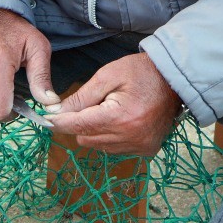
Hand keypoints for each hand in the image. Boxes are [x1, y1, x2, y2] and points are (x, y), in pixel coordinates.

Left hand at [46, 53, 181, 155]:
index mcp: (120, 117)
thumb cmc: (140, 72)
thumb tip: (57, 112)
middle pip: (85, 139)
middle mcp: (130, 138)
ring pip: (98, 146)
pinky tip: (121, 120)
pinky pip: (115, 149)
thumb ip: (82, 97)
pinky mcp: (146, 150)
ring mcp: (140, 147)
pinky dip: (111, 136)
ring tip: (110, 110)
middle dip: (81, 123)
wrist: (174, 79)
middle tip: (92, 104)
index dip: (60, 122)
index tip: (48, 118)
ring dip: (96, 131)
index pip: (78, 126)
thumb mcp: (107, 76)